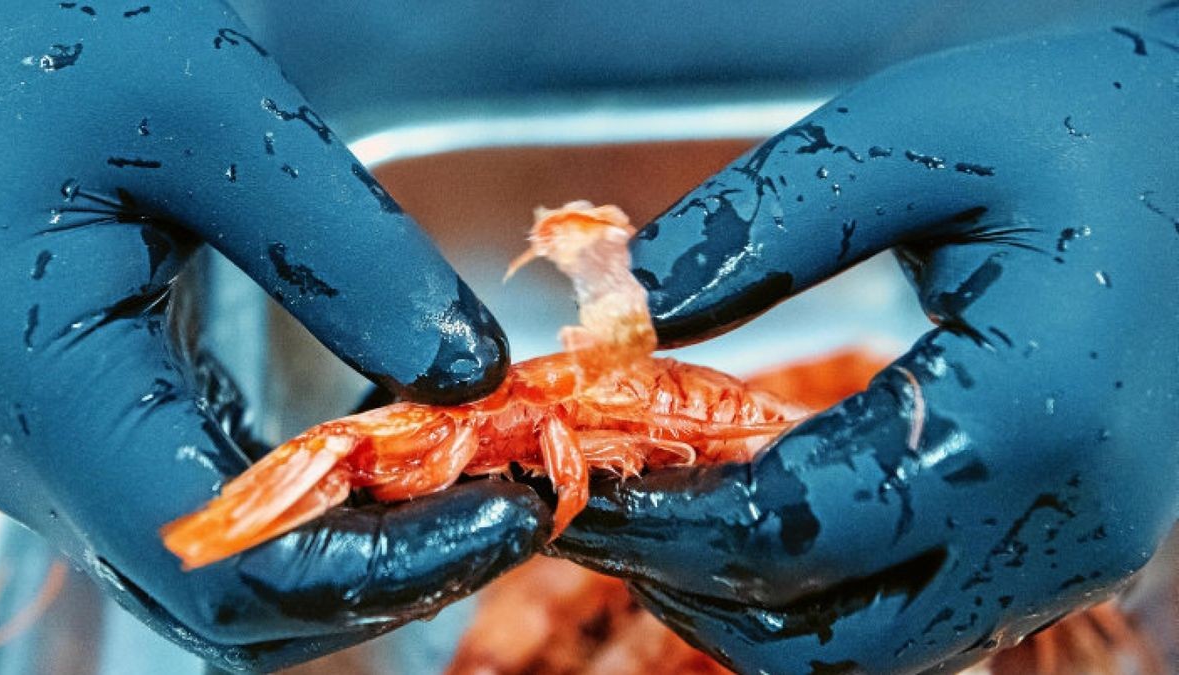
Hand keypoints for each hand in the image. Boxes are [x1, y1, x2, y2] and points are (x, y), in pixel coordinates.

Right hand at [0, 3, 547, 670]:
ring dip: (360, 545)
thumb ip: (348, 251)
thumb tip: (471, 374)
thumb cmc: (45, 39)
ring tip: (472, 470)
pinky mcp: (88, 422)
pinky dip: (314, 502)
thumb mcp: (209, 111)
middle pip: (233, 603)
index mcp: (45, 395)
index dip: (395, 565)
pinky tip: (390, 440)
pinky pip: (207, 507)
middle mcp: (35, 459)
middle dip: (393, 568)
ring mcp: (58, 451)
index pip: (233, 568)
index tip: (517, 510)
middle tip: (513, 495)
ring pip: (222, 572)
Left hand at [554, 19, 1178, 674]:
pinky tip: (756, 513)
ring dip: (742, 601)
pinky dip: (809, 592)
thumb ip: (760, 226)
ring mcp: (1070, 557)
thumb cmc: (1091, 124)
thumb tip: (618, 314)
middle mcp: (1059, 527)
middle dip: (684, 581)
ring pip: (861, 656)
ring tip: (662, 512)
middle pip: (819, 639)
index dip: (655, 519)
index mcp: (1025, 420)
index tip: (567, 479)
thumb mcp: (913, 135)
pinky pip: (908, 624)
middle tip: (598, 506)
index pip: (787, 529)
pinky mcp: (1062, 551)